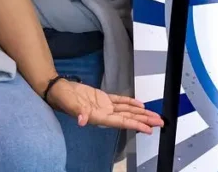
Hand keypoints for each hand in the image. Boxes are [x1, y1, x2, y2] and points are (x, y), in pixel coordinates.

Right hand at [47, 78, 163, 133]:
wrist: (57, 89)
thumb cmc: (62, 98)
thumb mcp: (70, 104)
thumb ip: (77, 112)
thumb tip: (83, 120)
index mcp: (98, 117)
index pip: (121, 122)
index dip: (136, 125)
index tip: (148, 128)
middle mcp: (104, 113)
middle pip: (128, 118)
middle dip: (145, 120)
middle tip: (160, 122)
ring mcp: (104, 106)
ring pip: (127, 110)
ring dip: (141, 113)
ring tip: (154, 116)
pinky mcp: (103, 98)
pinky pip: (120, 101)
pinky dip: (131, 103)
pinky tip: (140, 105)